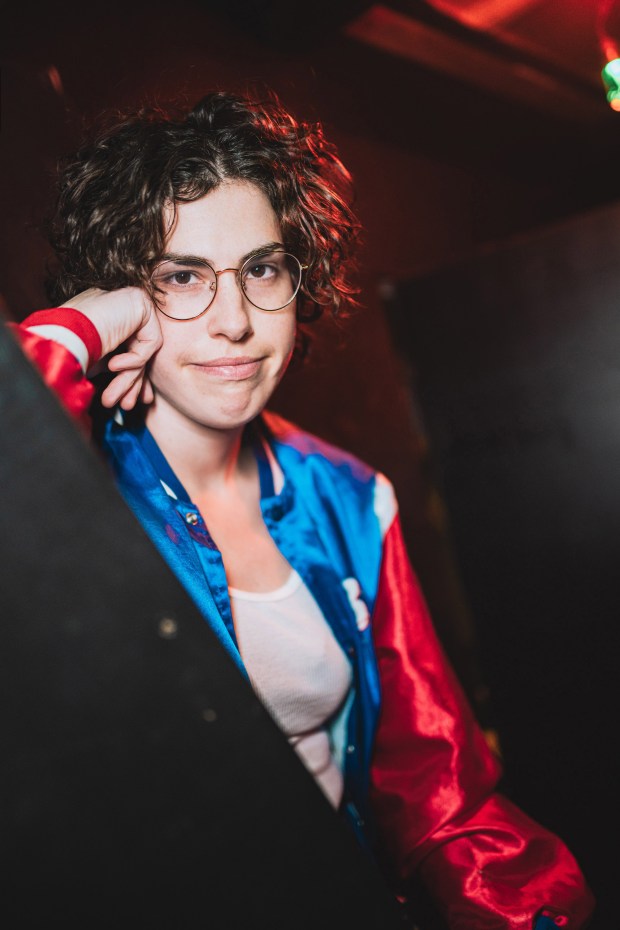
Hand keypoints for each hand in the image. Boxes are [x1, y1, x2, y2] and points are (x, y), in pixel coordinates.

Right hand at [61, 287, 162, 409]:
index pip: (125, 348)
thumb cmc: (67, 350)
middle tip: (126, 406)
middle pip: (135, 351)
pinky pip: (150, 342)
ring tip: (119, 400)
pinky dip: (135, 359)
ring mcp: (131, 302)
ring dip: (131, 378)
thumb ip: (114, 368)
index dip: (129, 377)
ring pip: (142, 351)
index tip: (127, 402)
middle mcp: (119, 308)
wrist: (60, 335)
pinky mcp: (141, 303)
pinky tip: (113, 365)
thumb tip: (130, 391)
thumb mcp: (95, 362)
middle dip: (132, 382)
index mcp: (104, 317)